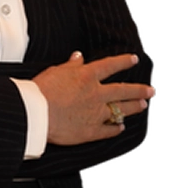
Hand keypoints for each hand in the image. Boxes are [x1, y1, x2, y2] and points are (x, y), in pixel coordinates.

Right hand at [33, 51, 155, 145]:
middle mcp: (96, 94)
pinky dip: (116, 129)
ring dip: (133, 108)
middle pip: (123, 91)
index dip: (123, 61)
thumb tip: (79, 57)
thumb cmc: (41, 90)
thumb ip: (71, 66)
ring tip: (143, 106)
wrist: (36, 114)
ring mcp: (96, 114)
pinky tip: (121, 128)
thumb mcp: (55, 71)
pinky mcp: (91, 131)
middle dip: (139, 90)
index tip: (134, 59)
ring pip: (120, 110)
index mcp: (87, 77)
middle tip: (151, 90)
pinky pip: (108, 130)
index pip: (110, 66)